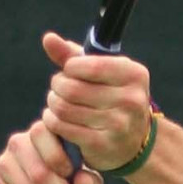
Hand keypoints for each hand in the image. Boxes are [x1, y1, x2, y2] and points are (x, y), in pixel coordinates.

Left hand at [41, 31, 152, 171]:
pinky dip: (52, 121)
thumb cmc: (113, 98)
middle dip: (57, 86)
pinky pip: (63, 127)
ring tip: (56, 102)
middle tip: (57, 89)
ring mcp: (118, 124)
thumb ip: (74, 55)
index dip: (70, 67)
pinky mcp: (102, 144)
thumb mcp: (103, 73)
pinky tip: (55, 118)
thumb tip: (48, 39)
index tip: (69, 71)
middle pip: (72, 88)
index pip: (90, 65)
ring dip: (52, 103)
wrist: (133, 142)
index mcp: (134, 75)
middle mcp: (130, 100)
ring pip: (64, 108)